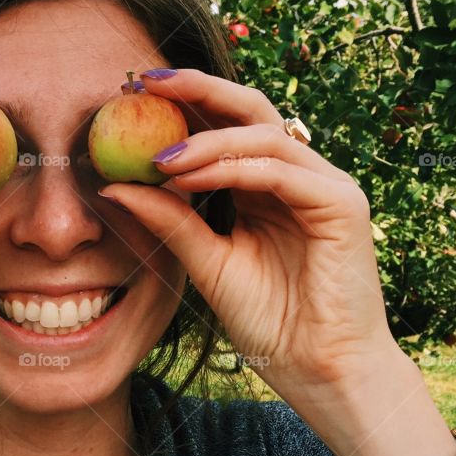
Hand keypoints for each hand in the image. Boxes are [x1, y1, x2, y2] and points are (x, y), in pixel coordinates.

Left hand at [97, 67, 396, 402]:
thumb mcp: (206, 262)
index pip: (228, 125)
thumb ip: (170, 221)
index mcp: (268, 185)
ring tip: (156, 156)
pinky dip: (231, 168)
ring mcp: (326, 185)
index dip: (186, 103)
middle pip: (251, 110)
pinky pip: (280, 170)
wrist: (319, 371)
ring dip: (204, 141)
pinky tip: (188, 178)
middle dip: (198, 90)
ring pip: (263, 136)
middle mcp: (300, 175)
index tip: (133, 92)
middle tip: (146, 84)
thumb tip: (113, 185)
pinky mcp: (342, 204)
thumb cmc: (270, 322)